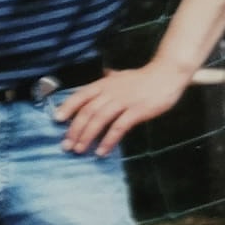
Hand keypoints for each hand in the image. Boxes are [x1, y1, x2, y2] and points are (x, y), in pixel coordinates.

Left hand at [53, 60, 191, 156]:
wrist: (168, 74)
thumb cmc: (142, 78)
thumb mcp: (120, 76)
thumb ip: (107, 80)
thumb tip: (97, 79)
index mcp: (104, 84)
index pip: (80, 95)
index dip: (67, 107)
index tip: (56, 120)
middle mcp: (111, 92)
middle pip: (87, 111)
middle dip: (74, 130)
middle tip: (66, 145)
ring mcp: (124, 101)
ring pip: (99, 119)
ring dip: (87, 136)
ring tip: (79, 150)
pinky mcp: (137, 111)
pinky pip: (119, 127)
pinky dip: (108, 140)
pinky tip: (102, 151)